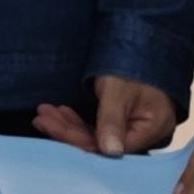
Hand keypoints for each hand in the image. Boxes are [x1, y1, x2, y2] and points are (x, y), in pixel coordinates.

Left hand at [33, 75, 179, 157]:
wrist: (139, 40)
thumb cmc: (131, 61)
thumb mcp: (118, 89)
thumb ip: (112, 121)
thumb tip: (109, 152)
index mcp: (152, 129)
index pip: (111, 146)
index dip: (79, 140)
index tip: (52, 127)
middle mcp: (145, 135)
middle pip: (101, 143)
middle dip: (67, 131)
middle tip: (40, 118)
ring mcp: (133, 129)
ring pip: (96, 136)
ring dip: (68, 125)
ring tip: (43, 114)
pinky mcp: (122, 123)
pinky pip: (97, 128)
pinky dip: (77, 121)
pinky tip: (58, 114)